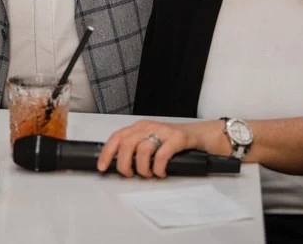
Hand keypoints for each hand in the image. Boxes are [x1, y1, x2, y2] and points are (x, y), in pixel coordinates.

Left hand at [96, 120, 210, 177]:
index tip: (102, 167)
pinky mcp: (177, 138)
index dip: (107, 152)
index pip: (117, 137)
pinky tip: (161, 172)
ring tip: (149, 174)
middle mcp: (149, 126)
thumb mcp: (151, 141)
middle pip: (127, 144)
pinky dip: (158, 168)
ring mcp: (164, 131)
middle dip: (124, 164)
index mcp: (139, 127)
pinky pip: (162, 155)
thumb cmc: (173, 141)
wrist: (200, 134)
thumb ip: (136, 148)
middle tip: (130, 174)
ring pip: (143, 150)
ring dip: (143, 168)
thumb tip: (119, 164)